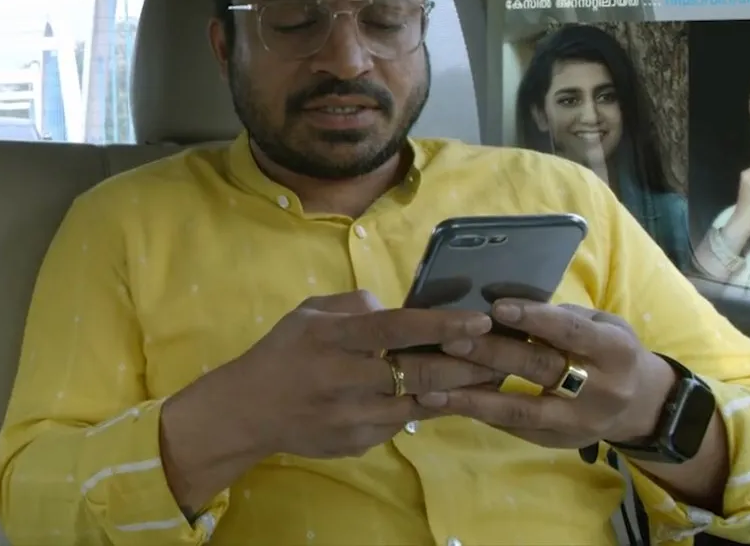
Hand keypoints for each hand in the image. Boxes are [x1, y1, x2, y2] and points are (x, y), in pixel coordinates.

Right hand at [226, 290, 501, 458]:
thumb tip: (400, 311)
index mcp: (331, 338)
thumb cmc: (283, 353)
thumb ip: (355, 306)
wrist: (248, 410)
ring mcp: (350, 417)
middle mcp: (342, 379)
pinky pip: (400, 424)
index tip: (478, 321)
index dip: (440, 325)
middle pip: (419, 375)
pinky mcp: (356, 443)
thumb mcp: (309, 314)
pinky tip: (439, 398)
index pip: (394, 329)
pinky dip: (421, 409)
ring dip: (454, 392)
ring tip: (486, 377)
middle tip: (500, 355)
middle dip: (466, 366)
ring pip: (418, 405)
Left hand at [420, 301, 673, 448]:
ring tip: (432, 391)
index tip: (495, 307)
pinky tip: (447, 404)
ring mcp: (579, 422)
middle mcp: (601, 390)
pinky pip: (514, 427)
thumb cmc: (612, 352)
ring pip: (520, 410)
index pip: (570, 333)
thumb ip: (561, 318)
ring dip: (472, 399)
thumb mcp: (602, 325)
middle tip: (450, 341)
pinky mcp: (559, 441)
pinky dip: (480, 413)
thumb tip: (503, 306)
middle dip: (491, 355)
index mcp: (615, 352)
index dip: (533, 319)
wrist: (642, 406)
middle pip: (539, 369)